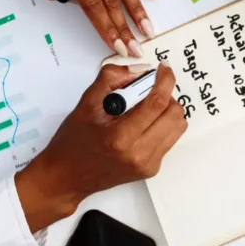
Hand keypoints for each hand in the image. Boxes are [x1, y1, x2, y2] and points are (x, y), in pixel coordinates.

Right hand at [14, 65, 186, 230]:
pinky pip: (170, 140)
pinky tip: (143, 124)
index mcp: (121, 137)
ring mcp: (148, 164)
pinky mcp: (151, 169)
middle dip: (167, 96)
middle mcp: (139, 153)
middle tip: (149, 91)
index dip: (165, 81)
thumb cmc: (73, 141)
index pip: (156, 103)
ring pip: (177, 127)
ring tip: (146, 108)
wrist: (66, 177)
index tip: (164, 68)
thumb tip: (139, 70)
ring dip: (167, 111)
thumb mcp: (85, 104)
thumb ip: (111, 80)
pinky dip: (162, 126)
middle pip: (174, 115)